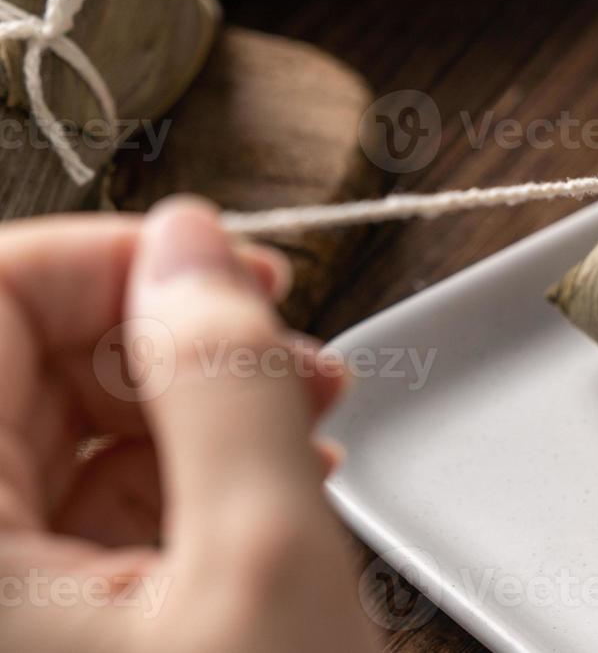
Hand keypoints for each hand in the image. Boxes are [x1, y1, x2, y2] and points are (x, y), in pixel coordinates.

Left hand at [0, 198, 379, 651]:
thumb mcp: (263, 558)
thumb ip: (225, 380)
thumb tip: (189, 242)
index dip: (111, 261)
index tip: (226, 273)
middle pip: (28, 356)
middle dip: (175, 336)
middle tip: (292, 354)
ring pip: (65, 424)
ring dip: (196, 400)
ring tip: (309, 419)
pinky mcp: (35, 617)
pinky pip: (90, 496)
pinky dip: (190, 471)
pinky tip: (276, 481)